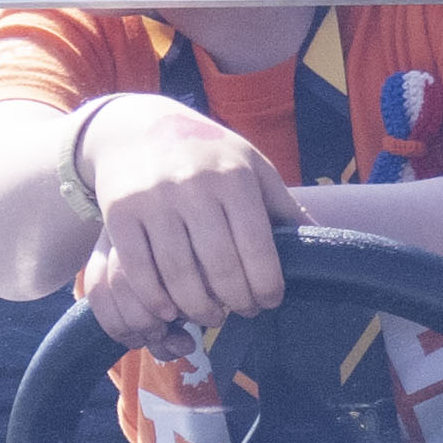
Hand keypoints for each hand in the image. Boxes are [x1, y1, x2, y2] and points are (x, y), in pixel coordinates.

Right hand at [77, 100, 296, 341]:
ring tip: (211, 315)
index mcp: (234, 177)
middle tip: (242, 312)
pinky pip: (138, 270)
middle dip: (236, 302)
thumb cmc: (207, 155)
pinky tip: (170, 310)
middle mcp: (194, 187)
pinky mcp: (119, 213)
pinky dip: (156, 299)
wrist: (135, 127)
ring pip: (179, 275)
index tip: (270, 301)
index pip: (257, 248)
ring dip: (198, 308)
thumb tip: (322, 243)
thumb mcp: (250, 166)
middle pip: (220, 268)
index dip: (267, 286)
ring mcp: (153, 200)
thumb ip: (282, 205)